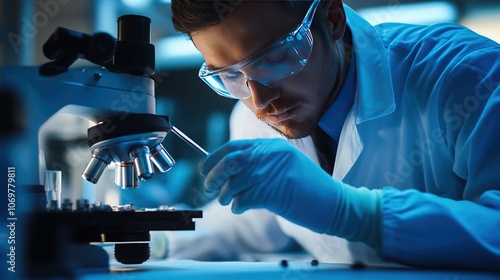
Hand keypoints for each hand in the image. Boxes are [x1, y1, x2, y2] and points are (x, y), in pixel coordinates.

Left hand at [201, 138, 381, 246]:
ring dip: (226, 194)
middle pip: (230, 162)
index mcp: (273, 146)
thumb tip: (228, 169)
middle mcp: (270, 156)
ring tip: (228, 200)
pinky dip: (238, 205)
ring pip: (234, 182)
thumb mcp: (285, 164)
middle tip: (209, 187)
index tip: (205, 169)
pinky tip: (241, 208)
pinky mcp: (273, 192)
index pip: (234, 147)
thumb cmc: (308, 186)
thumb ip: (261, 162)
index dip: (214, 158)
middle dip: (214, 176)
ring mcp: (272, 173)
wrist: (334, 202)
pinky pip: (244, 199)